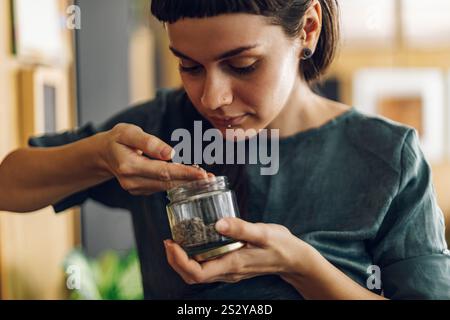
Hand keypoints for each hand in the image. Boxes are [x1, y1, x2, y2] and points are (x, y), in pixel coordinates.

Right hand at [99, 123, 209, 195]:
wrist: (103, 154)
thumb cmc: (117, 139)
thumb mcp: (128, 132)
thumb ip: (149, 142)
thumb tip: (171, 153)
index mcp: (129, 166)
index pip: (163, 171)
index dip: (184, 173)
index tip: (202, 174)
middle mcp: (132, 181)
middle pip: (167, 182)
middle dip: (191, 180)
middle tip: (212, 179)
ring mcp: (136, 188)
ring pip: (166, 186)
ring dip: (186, 182)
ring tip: (205, 177)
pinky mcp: (141, 190)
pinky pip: (162, 187)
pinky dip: (176, 182)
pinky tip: (189, 176)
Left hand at [164, 217, 305, 283]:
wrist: (294, 259)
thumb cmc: (281, 245)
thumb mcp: (263, 233)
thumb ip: (241, 228)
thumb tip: (218, 223)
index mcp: (233, 264)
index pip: (197, 273)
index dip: (178, 261)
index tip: (171, 243)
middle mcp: (228, 271)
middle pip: (192, 276)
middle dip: (174, 261)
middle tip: (168, 240)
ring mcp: (229, 271)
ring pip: (198, 273)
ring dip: (182, 260)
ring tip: (176, 240)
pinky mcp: (232, 266)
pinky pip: (206, 267)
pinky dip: (194, 258)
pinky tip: (194, 241)